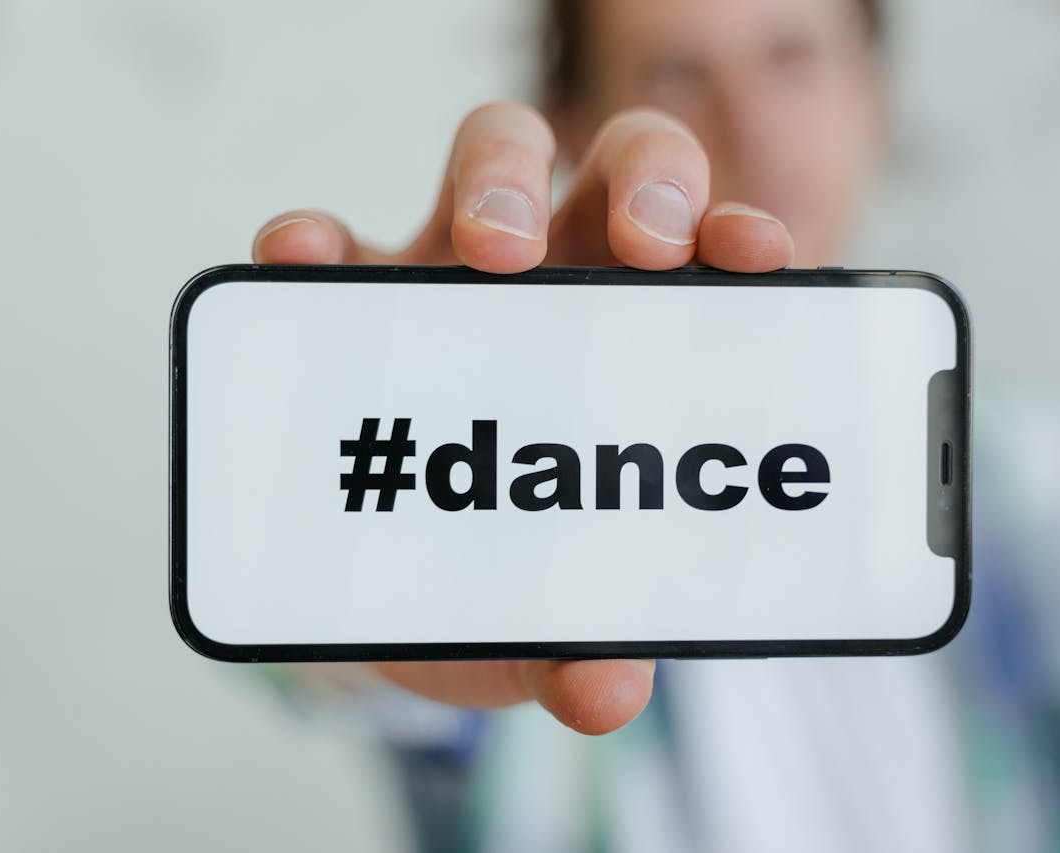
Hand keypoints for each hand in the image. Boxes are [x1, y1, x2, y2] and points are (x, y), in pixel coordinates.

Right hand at [253, 102, 794, 734]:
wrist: (392, 595)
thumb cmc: (504, 584)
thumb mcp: (550, 622)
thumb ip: (586, 649)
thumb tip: (608, 692)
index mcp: (640, 343)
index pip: (709, 256)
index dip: (736, 233)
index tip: (755, 256)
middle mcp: (563, 283)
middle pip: (620, 171)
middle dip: (643, 183)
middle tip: (640, 250)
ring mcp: (452, 275)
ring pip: (494, 157)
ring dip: (500, 181)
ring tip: (487, 249)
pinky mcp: (350, 297)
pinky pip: (327, 241)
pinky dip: (316, 239)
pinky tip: (304, 259)